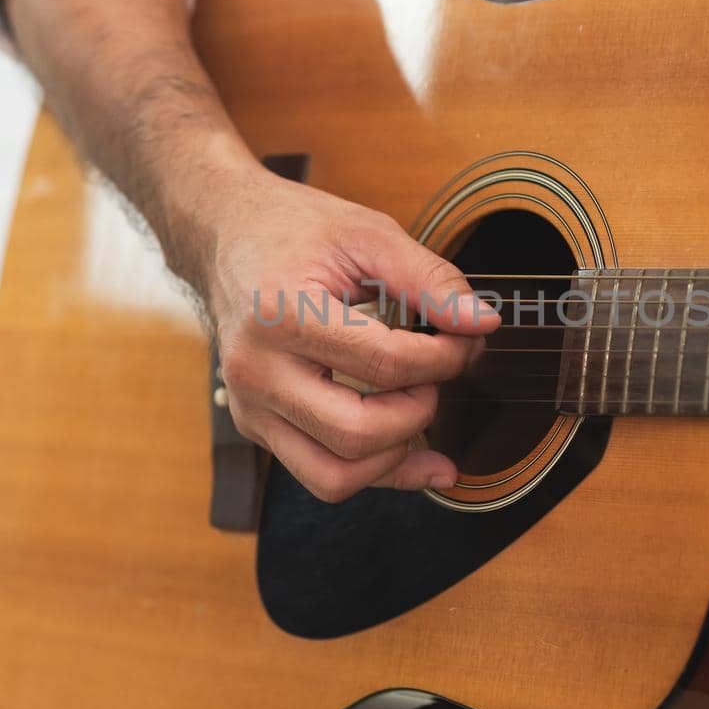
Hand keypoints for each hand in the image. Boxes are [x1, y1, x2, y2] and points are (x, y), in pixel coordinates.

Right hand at [187, 161, 497, 502]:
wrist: (227, 235)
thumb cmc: (296, 232)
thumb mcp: (368, 235)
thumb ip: (429, 279)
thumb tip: (481, 323)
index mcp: (282, 314)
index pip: (386, 364)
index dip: (446, 357)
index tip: (466, 337)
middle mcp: (256, 370)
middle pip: (358, 432)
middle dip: (421, 409)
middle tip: (439, 372)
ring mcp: (250, 406)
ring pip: (336, 476)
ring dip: (397, 453)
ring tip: (419, 403)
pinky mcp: (256, 426)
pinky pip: (322, 476)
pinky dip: (376, 473)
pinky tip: (420, 458)